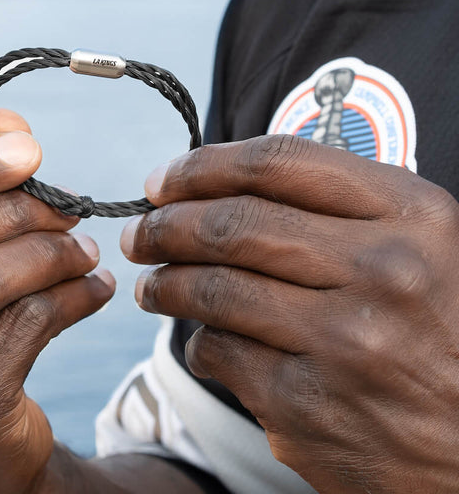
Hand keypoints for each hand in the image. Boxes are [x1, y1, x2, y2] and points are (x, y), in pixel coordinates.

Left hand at [120, 135, 458, 492]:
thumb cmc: (442, 335)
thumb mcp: (420, 249)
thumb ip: (339, 208)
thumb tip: (226, 186)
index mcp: (412, 216)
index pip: (278, 162)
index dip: (203, 165)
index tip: (163, 179)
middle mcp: (384, 270)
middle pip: (234, 224)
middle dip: (165, 224)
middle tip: (140, 233)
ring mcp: (345, 341)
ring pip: (215, 289)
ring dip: (165, 282)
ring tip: (150, 284)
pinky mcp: (309, 406)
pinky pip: (222, 352)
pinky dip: (198, 342)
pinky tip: (201, 338)